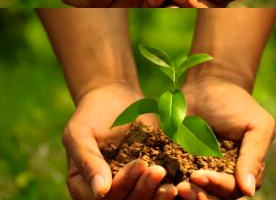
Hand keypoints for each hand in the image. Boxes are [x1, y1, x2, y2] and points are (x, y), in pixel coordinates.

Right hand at [63, 83, 174, 198]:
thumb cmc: (92, 114)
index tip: (140, 164)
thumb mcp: (80, 133)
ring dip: (158, 196)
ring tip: (172, 185)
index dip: (122, 185)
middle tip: (158, 171)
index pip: (105, 197)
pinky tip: (182, 183)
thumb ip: (88, 161)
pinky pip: (159, 189)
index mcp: (84, 187)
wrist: (116, 98)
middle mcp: (108, 191)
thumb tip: (100, 191)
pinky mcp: (149, 178)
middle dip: (143, 189)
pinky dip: (170, 190)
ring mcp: (130, 186)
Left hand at [179, 77, 274, 198]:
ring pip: (196, 196)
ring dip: (185, 196)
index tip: (197, 175)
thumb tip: (249, 191)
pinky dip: (167, 189)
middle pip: (213, 199)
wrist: (206, 84)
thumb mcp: (256, 127)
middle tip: (182, 187)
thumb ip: (254, 157)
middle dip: (199, 196)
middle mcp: (223, 178)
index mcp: (243, 172)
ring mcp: (201, 175)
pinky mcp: (179, 169)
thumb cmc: (235, 103)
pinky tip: (159, 183)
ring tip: (172, 187)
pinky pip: (174, 186)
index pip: (232, 190)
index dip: (217, 186)